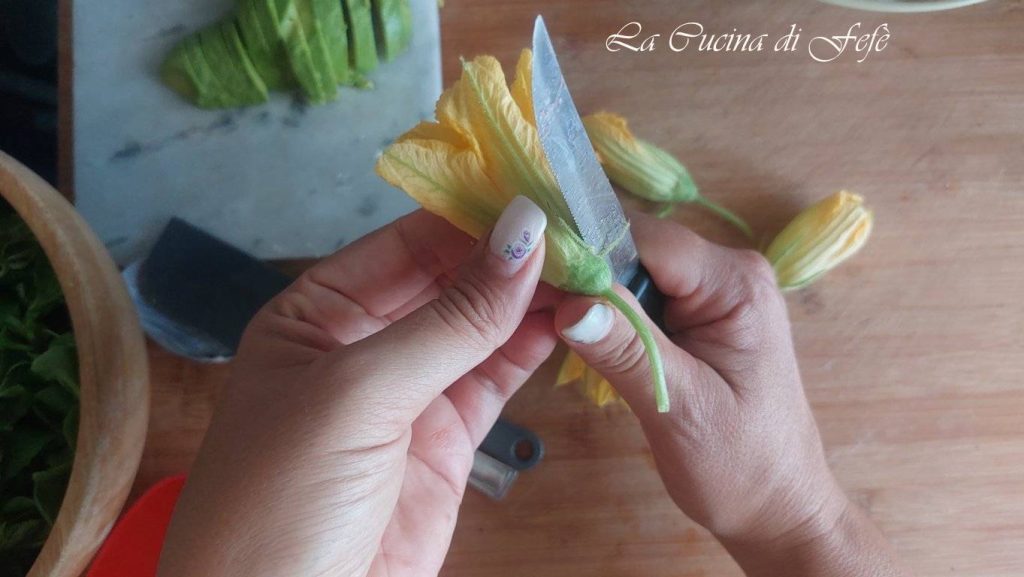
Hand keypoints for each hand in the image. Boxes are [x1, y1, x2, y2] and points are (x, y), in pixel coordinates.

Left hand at [158, 197, 555, 576]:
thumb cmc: (283, 499)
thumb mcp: (358, 395)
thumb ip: (449, 319)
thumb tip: (522, 231)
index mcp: (314, 314)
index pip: (405, 244)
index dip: (472, 218)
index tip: (542, 194)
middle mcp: (361, 345)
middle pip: (448, 282)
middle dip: (509, 257)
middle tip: (582, 226)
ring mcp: (407, 395)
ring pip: (480, 329)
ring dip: (531, 299)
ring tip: (591, 264)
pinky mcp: (447, 441)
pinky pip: (495, 379)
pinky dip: (533, 349)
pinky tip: (571, 317)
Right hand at [554, 213, 909, 575]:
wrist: (777, 507)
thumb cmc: (741, 466)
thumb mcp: (680, 408)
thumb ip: (627, 349)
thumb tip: (569, 302)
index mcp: (736, 284)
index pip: (645, 238)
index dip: (586, 251)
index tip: (530, 276)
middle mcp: (728, 271)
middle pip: (634, 246)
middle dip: (581, 271)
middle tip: (525, 301)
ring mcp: (712, 290)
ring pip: (630, 268)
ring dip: (587, 292)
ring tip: (539, 316)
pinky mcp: (696, 313)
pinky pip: (639, 293)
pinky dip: (605, 311)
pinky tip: (573, 330)